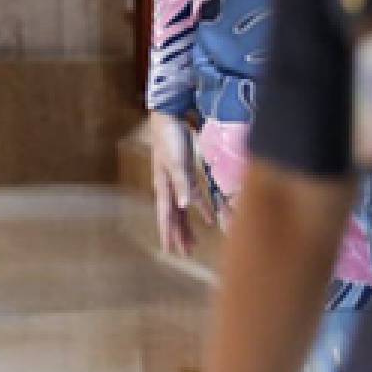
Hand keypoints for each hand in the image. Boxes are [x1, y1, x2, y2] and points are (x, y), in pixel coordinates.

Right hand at [151, 116, 202, 257]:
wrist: (168, 117)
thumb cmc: (169, 139)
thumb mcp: (176, 162)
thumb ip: (182, 184)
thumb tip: (184, 207)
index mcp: (164, 186)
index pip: (166, 216)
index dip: (168, 234)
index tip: (170, 252)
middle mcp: (168, 187)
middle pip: (173, 217)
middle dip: (179, 236)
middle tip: (186, 254)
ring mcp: (176, 181)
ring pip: (181, 210)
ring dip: (187, 226)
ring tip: (194, 243)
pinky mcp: (184, 173)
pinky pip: (192, 197)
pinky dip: (200, 209)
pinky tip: (208, 218)